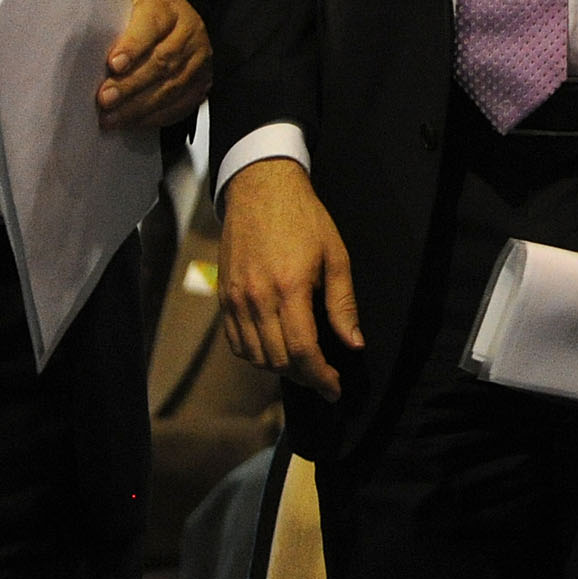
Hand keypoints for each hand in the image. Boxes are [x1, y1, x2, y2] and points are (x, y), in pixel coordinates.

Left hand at [97, 0, 210, 130]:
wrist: (170, 28)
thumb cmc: (139, 21)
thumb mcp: (125, 11)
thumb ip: (111, 28)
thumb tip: (85, 55)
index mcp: (168, 6)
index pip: (152, 24)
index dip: (133, 46)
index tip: (113, 64)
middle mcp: (190, 30)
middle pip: (163, 60)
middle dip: (131, 83)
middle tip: (105, 99)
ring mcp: (200, 58)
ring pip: (172, 86)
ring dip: (139, 106)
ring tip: (112, 117)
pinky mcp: (202, 83)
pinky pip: (181, 104)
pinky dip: (154, 116)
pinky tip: (132, 121)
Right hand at [219, 158, 363, 399]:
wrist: (260, 190)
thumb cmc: (305, 219)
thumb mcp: (336, 255)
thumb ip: (343, 304)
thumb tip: (354, 344)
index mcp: (290, 287)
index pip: (304, 351)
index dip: (321, 377)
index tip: (335, 389)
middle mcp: (257, 298)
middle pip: (277, 360)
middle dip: (304, 377)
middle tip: (325, 378)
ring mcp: (236, 300)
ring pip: (254, 357)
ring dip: (280, 370)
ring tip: (304, 367)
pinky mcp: (224, 298)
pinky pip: (236, 342)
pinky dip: (255, 356)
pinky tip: (275, 351)